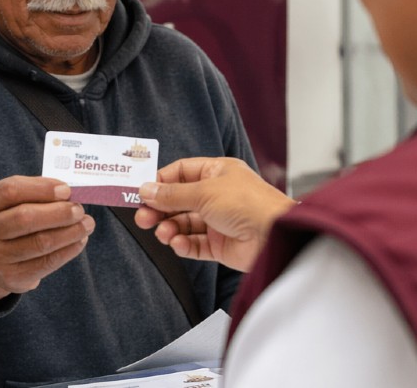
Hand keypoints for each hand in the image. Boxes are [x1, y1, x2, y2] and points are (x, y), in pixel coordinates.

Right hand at [0, 175, 94, 303]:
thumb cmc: (3, 221)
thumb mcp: (4, 203)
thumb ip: (30, 193)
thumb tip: (67, 193)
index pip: (11, 190)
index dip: (42, 188)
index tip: (66, 190)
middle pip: (25, 217)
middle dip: (59, 212)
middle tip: (79, 209)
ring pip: (40, 242)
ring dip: (70, 232)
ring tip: (86, 224)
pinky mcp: (12, 277)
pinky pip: (47, 263)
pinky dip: (68, 250)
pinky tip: (79, 240)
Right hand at [135, 157, 294, 271]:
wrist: (275, 236)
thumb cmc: (247, 204)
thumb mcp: (203, 192)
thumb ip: (172, 194)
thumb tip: (145, 190)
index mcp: (217, 173)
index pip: (181, 172)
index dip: (160, 181)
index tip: (141, 192)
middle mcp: (217, 195)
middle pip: (179, 200)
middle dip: (160, 209)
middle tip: (143, 218)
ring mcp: (219, 220)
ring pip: (185, 224)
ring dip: (170, 228)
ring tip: (163, 233)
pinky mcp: (221, 244)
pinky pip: (195, 244)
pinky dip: (183, 244)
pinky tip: (177, 243)